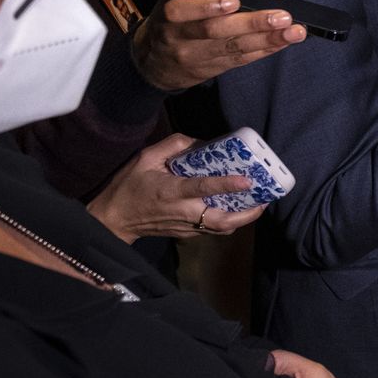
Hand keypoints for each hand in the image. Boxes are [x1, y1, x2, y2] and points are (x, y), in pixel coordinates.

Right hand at [86, 134, 266, 241]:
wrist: (112, 220)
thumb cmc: (128, 186)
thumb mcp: (145, 158)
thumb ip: (173, 146)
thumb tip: (200, 142)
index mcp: (171, 191)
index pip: (203, 189)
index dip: (227, 184)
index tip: (248, 180)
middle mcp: (183, 212)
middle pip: (221, 220)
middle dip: (247, 214)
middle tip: (264, 199)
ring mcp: (186, 227)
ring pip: (221, 229)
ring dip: (242, 219)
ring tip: (258, 203)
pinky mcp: (186, 234)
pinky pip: (213, 230)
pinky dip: (228, 222)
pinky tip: (237, 209)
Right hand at [131, 0, 306, 91]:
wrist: (152, 64)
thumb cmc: (174, 22)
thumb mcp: (182, 2)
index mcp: (168, 16)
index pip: (182, 11)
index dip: (207, 6)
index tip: (234, 0)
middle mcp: (179, 39)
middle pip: (216, 32)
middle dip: (252, 24)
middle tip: (282, 17)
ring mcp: (196, 58)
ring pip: (233, 48)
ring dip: (268, 39)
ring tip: (295, 31)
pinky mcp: (211, 70)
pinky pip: (240, 60)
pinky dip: (265, 50)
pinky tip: (284, 42)